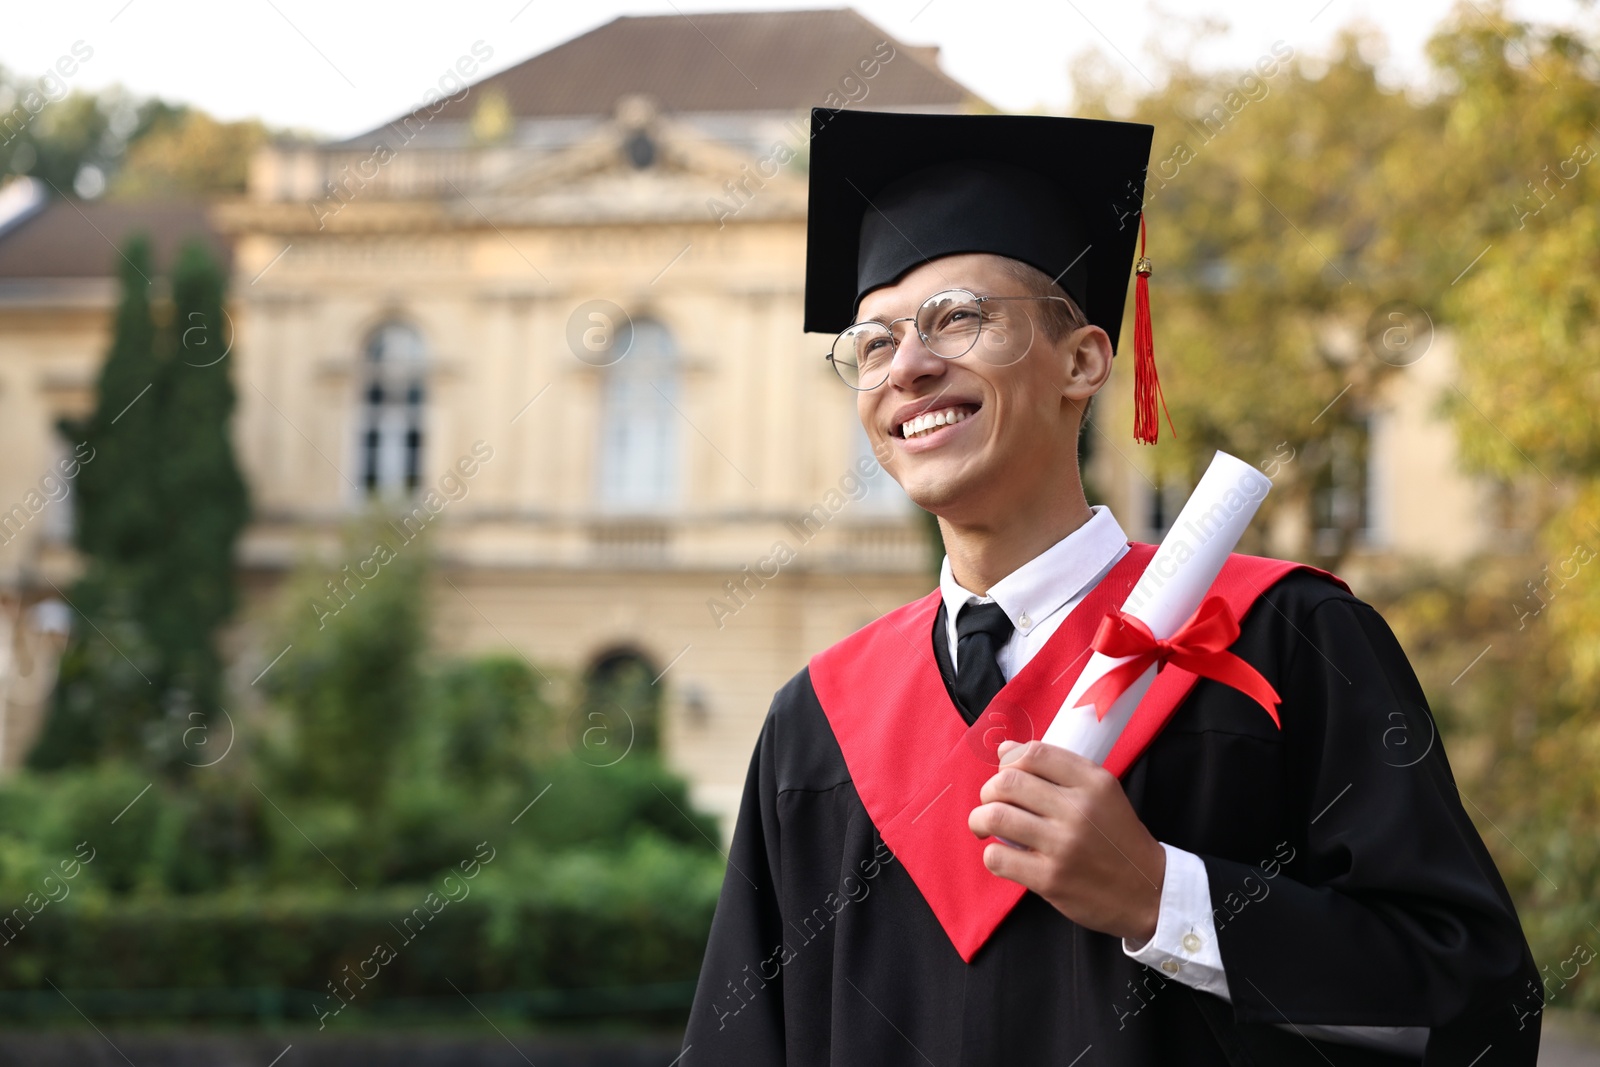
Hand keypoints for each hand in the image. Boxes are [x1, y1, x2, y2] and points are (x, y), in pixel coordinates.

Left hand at [968, 740, 1165, 943]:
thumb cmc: (1118, 838)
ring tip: (985, 826)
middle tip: (993, 803)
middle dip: (989, 791)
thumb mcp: (1102, 792)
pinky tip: (1004, 854)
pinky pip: (998, 857)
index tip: (1007, 774)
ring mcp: (1063, 846)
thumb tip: (1004, 749)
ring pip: (995, 817)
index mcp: (1093, 782)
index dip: (1009, 760)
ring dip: (980, 820)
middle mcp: (1078, 810)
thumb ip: (1057, 769)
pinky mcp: (1051, 879)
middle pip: (1007, 782)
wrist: (1148, 891)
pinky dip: (992, 854)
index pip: (1034, 753)